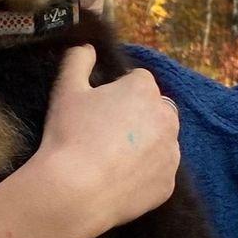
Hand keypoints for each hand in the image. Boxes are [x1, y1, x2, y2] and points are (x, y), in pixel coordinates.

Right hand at [34, 45, 180, 237]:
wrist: (76, 190)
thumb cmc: (71, 133)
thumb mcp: (66, 89)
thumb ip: (78, 60)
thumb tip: (87, 47)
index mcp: (143, 89)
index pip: (138, 80)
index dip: (117, 90)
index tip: (99, 106)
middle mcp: (167, 117)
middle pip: (154, 108)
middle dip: (137, 114)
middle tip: (104, 131)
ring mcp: (171, 153)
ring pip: (161, 139)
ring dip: (145, 142)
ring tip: (111, 157)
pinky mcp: (169, 184)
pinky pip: (158, 171)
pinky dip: (144, 172)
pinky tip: (119, 178)